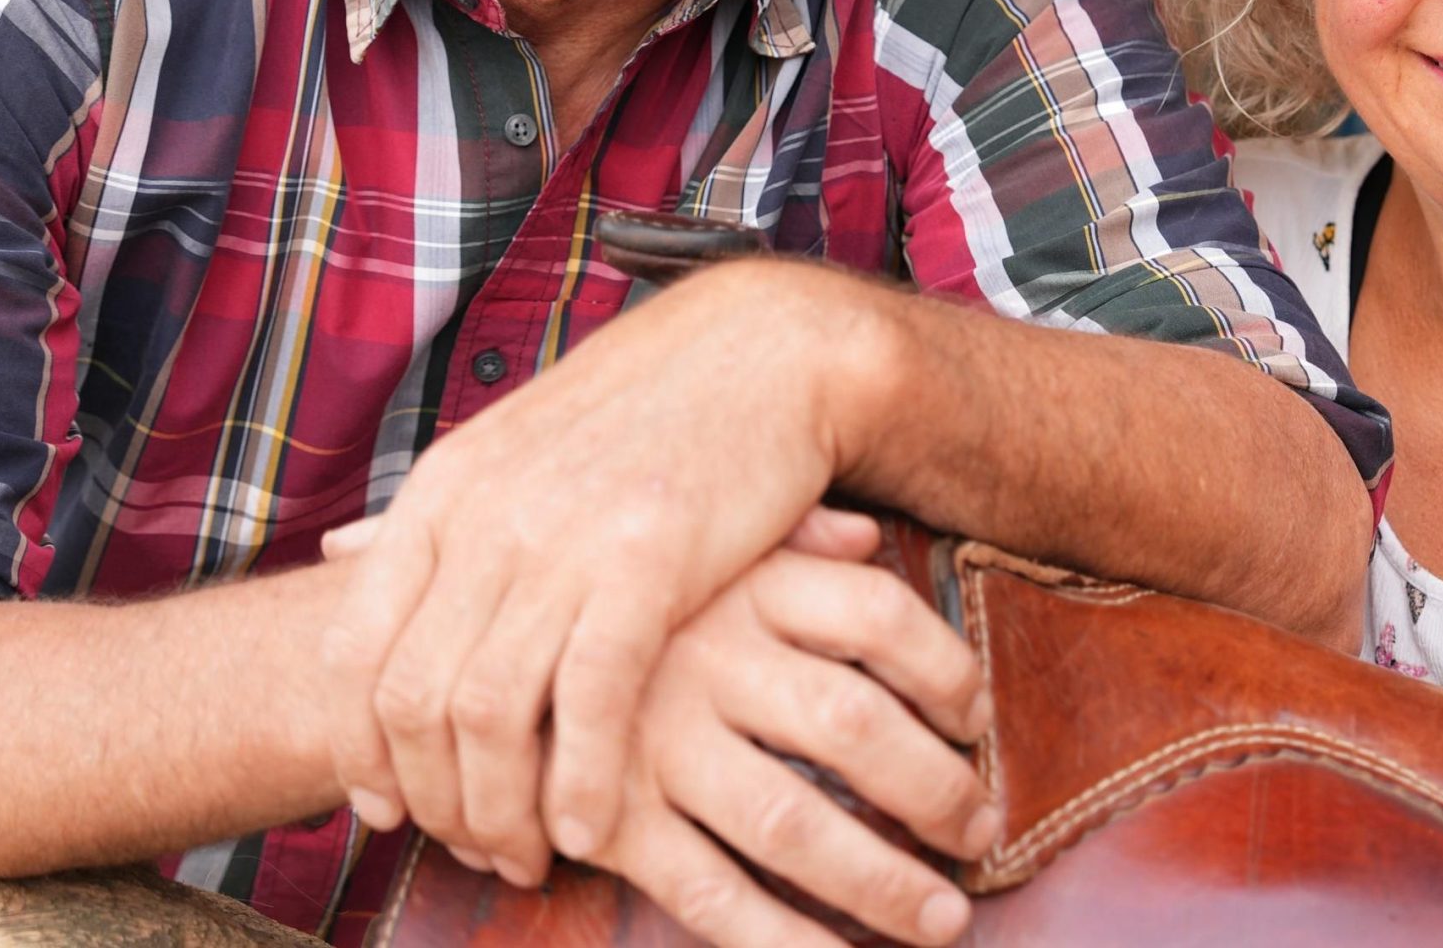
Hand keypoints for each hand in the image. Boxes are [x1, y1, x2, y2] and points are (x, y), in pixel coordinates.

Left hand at [319, 260, 887, 885]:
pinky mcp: (647, 556)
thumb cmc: (642, 410)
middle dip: (435, 801)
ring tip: (530, 854)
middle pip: (411, 700)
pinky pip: (588, 701)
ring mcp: (561, 533)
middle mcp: (484, 513)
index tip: (386, 811)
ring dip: (501, 810)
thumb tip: (339, 552)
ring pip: (487, 714)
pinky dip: (581, 781)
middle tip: (475, 850)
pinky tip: (593, 827)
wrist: (762, 350)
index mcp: (441, 490)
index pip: (352, 650)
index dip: (358, 751)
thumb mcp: (511, 445)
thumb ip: (431, 514)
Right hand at [593, 510, 993, 947]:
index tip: (976, 719)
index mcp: (741, 586)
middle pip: (855, 729)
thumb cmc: (606, 596)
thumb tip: (864, 535)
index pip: (878, 617)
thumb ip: (783, 538)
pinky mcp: (611, 821)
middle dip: (936, 792)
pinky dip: (785, 943)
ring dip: (884, 883)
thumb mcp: (688, 544)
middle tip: (982, 831)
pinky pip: (713, 896)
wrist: (460, 637)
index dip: (946, 672)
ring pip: (795, 824)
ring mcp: (655, 746)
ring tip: (946, 920)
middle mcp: (707, 662)